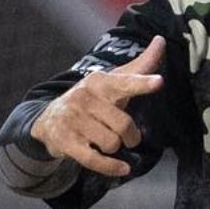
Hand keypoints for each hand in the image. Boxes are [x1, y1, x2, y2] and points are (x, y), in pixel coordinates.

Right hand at [28, 36, 165, 177]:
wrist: (48, 120)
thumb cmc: (94, 100)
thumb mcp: (114, 82)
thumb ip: (140, 66)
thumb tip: (161, 40)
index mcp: (100, 82)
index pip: (126, 83)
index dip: (142, 83)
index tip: (159, 82)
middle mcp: (84, 98)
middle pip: (123, 125)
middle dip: (131, 136)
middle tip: (128, 136)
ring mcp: (72, 120)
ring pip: (111, 143)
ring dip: (116, 147)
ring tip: (107, 141)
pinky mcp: (65, 142)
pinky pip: (94, 159)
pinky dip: (111, 167)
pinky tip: (122, 168)